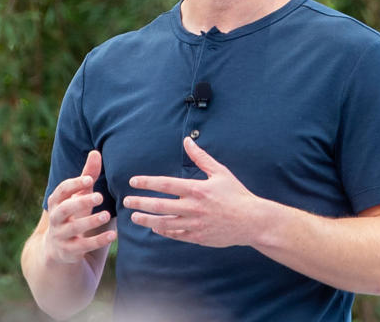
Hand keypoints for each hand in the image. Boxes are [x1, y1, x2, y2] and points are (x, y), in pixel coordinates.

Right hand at [43, 150, 115, 263]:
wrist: (56, 248)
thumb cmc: (72, 214)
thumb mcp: (78, 195)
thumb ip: (87, 175)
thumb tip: (95, 152)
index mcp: (56, 202)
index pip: (62, 190)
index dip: (74, 184)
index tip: (90, 179)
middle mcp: (55, 218)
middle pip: (64, 209)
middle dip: (80, 202)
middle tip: (99, 196)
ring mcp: (61, 235)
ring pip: (73, 228)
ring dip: (90, 221)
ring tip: (106, 214)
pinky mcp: (69, 251)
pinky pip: (84, 246)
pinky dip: (99, 241)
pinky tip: (113, 235)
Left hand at [122, 137, 261, 247]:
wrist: (253, 221)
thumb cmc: (236, 194)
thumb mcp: (220, 172)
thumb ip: (200, 157)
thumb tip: (187, 141)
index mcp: (196, 189)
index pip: (165, 184)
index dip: (147, 182)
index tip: (133, 182)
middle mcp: (193, 208)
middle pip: (159, 206)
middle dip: (140, 203)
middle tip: (126, 201)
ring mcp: (195, 224)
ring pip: (164, 224)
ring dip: (147, 220)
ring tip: (134, 217)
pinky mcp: (198, 237)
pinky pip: (176, 235)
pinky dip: (163, 231)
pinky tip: (154, 227)